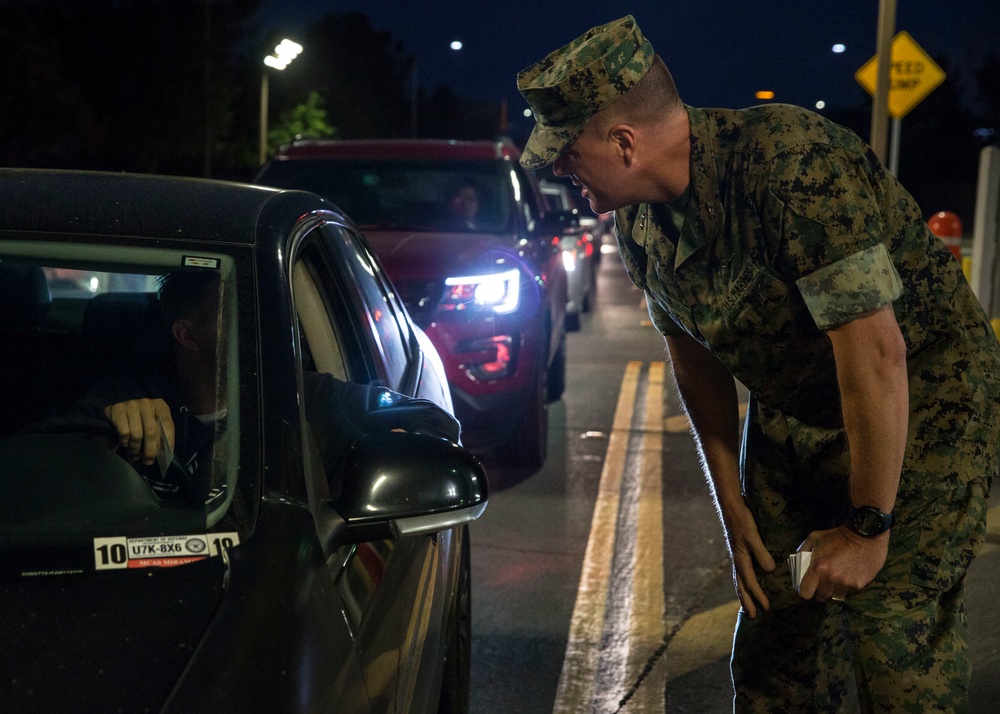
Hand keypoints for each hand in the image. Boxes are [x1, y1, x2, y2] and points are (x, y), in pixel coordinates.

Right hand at [103, 398, 173, 465]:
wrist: (118, 414)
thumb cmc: (141, 422)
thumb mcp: (154, 425)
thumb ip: (161, 435)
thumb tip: (167, 454)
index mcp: (160, 405)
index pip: (167, 424)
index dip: (168, 441)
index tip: (166, 455)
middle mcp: (146, 402)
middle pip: (151, 432)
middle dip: (150, 450)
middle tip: (148, 462)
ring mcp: (131, 404)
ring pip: (137, 434)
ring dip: (136, 450)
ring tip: (135, 456)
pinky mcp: (117, 410)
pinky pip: (124, 433)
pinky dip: (125, 443)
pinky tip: (126, 445)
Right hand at [723, 501, 775, 618]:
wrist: (731, 509)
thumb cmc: (742, 521)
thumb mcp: (752, 536)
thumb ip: (761, 553)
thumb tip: (770, 570)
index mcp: (740, 559)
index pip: (750, 582)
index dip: (758, 595)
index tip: (766, 607)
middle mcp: (737, 561)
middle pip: (741, 586)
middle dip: (747, 601)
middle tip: (752, 616)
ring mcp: (736, 558)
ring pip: (739, 581)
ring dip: (743, 594)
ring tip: (747, 606)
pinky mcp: (738, 553)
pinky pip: (741, 573)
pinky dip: (743, 583)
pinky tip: (747, 584)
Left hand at [796, 526, 888, 601]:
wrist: (864, 534)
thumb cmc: (838, 535)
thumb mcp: (815, 538)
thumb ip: (803, 550)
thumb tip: (797, 562)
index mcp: (818, 568)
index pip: (805, 592)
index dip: (805, 591)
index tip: (808, 587)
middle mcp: (831, 579)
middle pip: (821, 597)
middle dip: (820, 592)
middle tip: (822, 584)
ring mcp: (846, 584)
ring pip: (836, 597)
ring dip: (834, 590)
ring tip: (837, 580)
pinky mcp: (859, 585)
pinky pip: (849, 593)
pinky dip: (847, 588)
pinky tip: (849, 577)